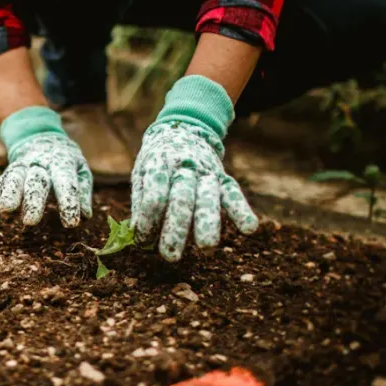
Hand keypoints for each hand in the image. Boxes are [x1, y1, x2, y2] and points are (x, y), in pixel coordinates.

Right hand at [0, 106, 92, 226]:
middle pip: (36, 181)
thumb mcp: (80, 169)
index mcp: (62, 163)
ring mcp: (22, 167)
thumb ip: (82, 191)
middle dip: (32, 201)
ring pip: (14, 179)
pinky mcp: (8, 171)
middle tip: (30, 221)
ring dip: (8, 194)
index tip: (71, 223)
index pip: (66, 182)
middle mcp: (40, 164)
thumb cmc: (65, 161)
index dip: (69, 202)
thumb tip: (86, 215)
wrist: (40, 137)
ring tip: (5, 210)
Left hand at [131, 76, 257, 260]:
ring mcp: (206, 172)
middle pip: (182, 199)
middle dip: (176, 229)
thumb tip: (137, 232)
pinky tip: (249, 229)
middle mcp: (184, 167)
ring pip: (209, 198)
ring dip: (208, 224)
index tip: (143, 241)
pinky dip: (242, 210)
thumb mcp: (142, 172)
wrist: (183, 129)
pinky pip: (234, 193)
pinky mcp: (223, 177)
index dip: (148, 219)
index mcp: (159, 164)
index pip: (154, 194)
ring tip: (207, 248)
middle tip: (170, 256)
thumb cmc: (158, 161)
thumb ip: (141, 200)